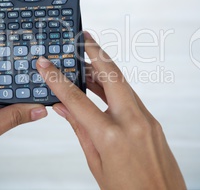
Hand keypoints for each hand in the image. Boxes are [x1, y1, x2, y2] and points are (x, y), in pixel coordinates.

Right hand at [36, 32, 185, 189]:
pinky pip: (130, 97)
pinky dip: (113, 87)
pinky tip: (101, 85)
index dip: (58, 79)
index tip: (46, 65)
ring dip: (103, 70)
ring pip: (121, 84)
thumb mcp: (95, 164)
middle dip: (95, 52)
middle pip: (111, 75)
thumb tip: (63, 108)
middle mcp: (132, 122)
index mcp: (111, 136)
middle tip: (82, 36)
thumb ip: (80, 131)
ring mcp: (146, 119)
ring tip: (85, 60)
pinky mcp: (153, 121)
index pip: (77, 99)